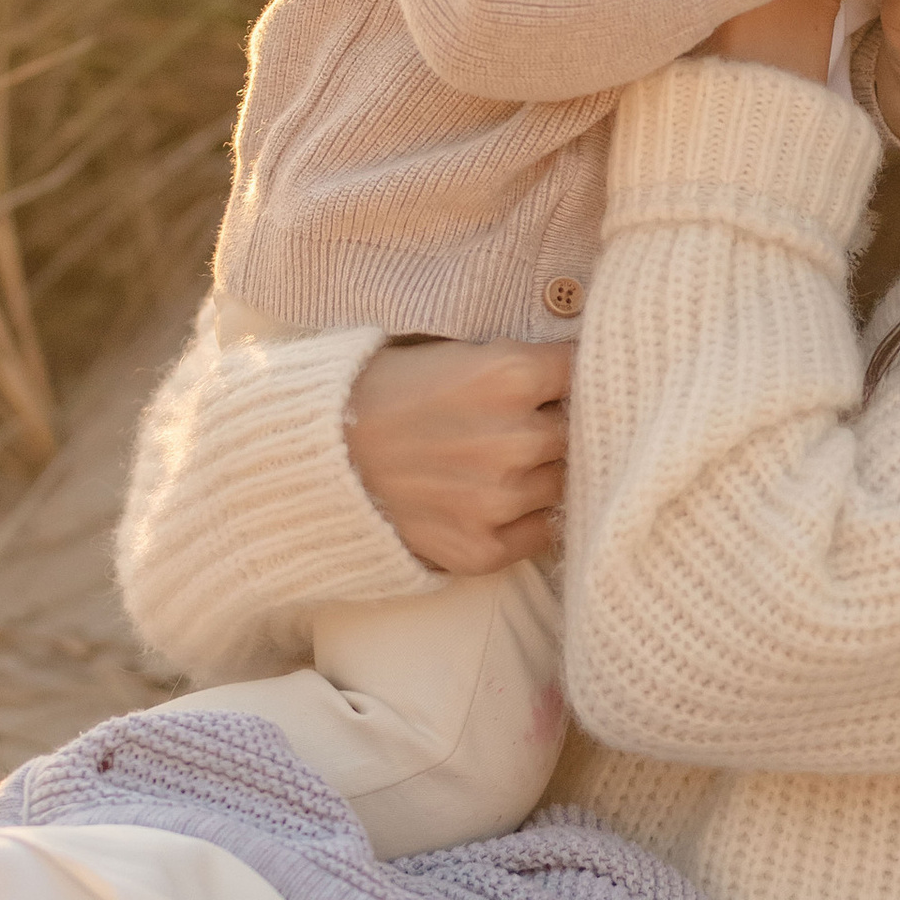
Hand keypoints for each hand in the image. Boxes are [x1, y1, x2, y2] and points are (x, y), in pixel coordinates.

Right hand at [344, 337, 569, 573]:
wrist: (315, 458)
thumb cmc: (382, 391)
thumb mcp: (452, 350)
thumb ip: (517, 361)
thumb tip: (576, 364)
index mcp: (510, 374)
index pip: (584, 370)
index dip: (571, 376)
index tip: (560, 381)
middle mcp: (515, 439)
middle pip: (582, 431)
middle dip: (562, 425)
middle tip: (530, 422)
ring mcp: (501, 500)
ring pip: (566, 483)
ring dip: (547, 472)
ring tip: (506, 462)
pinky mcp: (484, 549)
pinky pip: (542, 532)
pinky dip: (529, 517)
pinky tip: (497, 499)